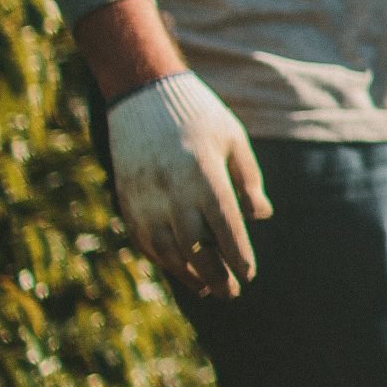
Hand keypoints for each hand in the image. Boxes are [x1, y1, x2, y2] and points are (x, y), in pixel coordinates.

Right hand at [106, 73, 269, 298]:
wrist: (143, 94)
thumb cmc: (199, 116)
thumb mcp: (234, 140)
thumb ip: (247, 180)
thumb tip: (260, 216)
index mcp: (203, 174)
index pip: (224, 226)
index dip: (237, 254)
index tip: (249, 274)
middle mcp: (171, 190)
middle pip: (195, 246)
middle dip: (215, 273)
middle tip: (233, 292)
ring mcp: (144, 197)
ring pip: (166, 249)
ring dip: (188, 273)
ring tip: (209, 288)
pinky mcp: (126, 198)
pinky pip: (144, 239)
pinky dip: (163, 259)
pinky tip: (181, 269)